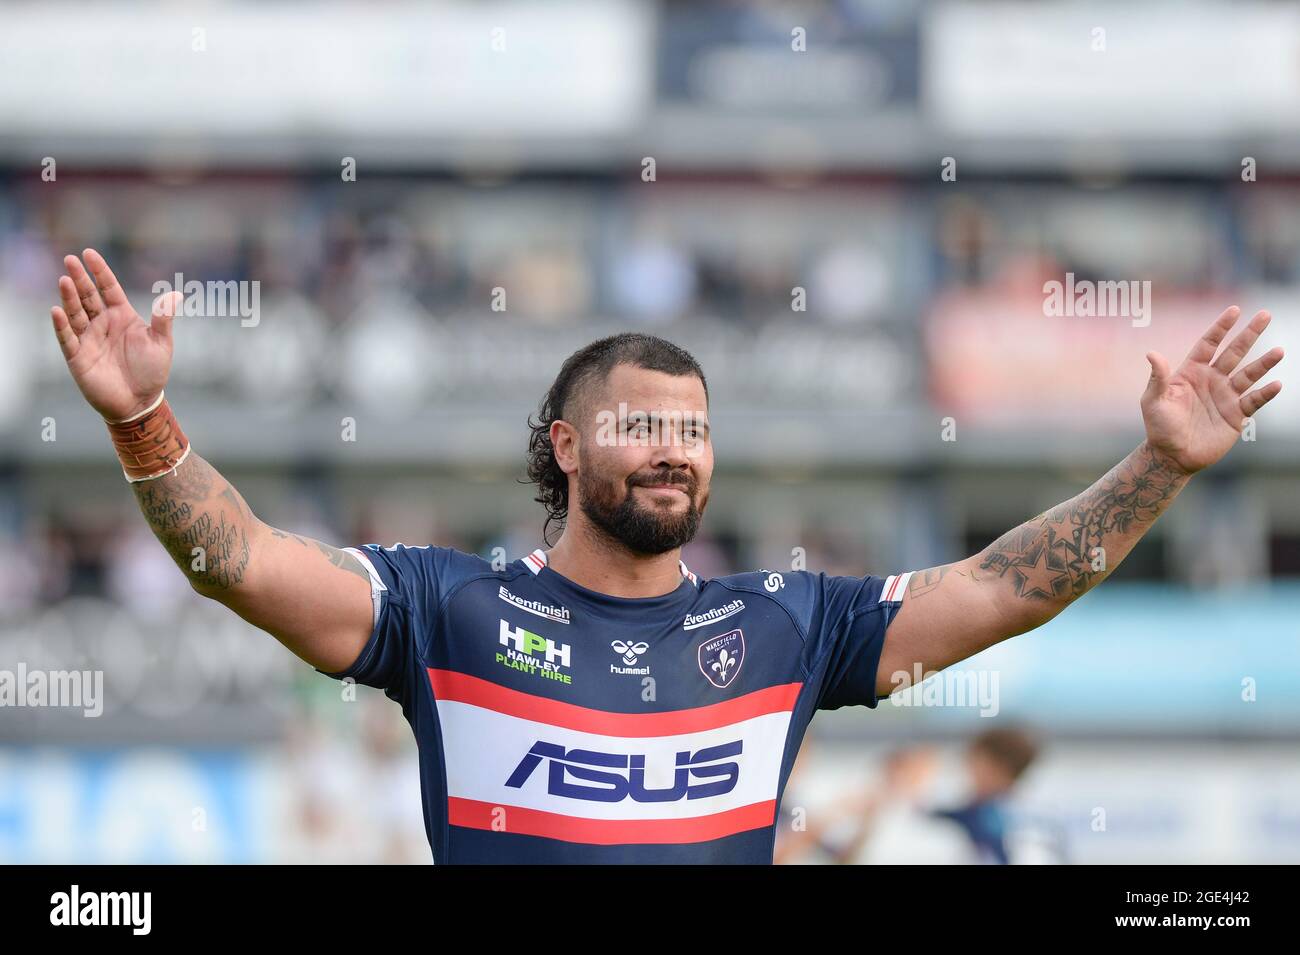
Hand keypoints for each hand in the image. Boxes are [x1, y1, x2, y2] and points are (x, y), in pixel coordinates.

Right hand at [49, 249, 181, 421]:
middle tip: (70, 259)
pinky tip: (57, 311)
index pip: (108, 288)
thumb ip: (164, 318)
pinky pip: (67, 338)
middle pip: (88, 296)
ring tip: (64, 279)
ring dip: (69, 297)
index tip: (89, 253)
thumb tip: (177, 294)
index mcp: (122, 316)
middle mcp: (102, 324)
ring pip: (76, 313)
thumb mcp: (161, 342)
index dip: (99, 271)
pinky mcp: (78, 357)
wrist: (140, 402)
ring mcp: (89, 339)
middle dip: (79, 278)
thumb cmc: (152, 371)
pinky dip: (62, 325)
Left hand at [1141, 306, 1284, 474]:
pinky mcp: (1236, 415)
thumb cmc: (1159, 427)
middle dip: (1249, 334)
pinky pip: (1254, 401)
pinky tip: (1276, 384)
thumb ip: (1157, 378)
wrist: (1172, 456)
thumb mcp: (1154, 401)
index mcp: (1192, 372)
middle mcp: (1212, 380)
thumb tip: (1151, 353)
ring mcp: (1226, 396)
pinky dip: (1265, 393)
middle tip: (1265, 314)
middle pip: (1234, 352)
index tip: (1235, 310)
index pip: (1209, 344)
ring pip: (1249, 374)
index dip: (1221, 327)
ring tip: (1279, 350)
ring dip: (1264, 363)